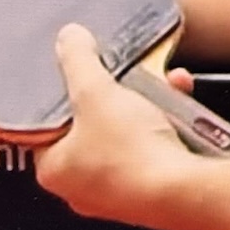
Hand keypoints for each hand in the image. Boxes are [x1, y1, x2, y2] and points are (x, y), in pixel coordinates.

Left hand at [33, 25, 195, 224]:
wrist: (182, 188)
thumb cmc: (131, 155)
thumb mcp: (96, 92)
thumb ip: (78, 62)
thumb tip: (67, 40)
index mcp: (53, 169)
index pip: (47, 125)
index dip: (65, 94)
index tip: (80, 74)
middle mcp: (80, 186)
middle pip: (94, 125)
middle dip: (118, 95)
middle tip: (127, 81)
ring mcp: (118, 189)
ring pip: (128, 134)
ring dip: (148, 106)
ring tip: (162, 90)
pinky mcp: (151, 187)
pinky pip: (153, 146)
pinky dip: (167, 124)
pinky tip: (179, 109)